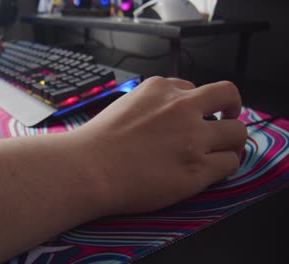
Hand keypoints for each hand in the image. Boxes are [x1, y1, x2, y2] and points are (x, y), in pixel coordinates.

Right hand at [74, 77, 246, 215]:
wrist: (87, 169)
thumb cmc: (95, 143)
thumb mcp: (123, 105)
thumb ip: (149, 104)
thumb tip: (163, 116)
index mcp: (159, 89)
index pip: (193, 89)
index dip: (196, 105)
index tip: (194, 116)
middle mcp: (181, 108)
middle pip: (228, 96)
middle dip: (231, 108)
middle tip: (226, 121)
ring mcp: (192, 139)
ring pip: (237, 132)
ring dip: (231, 142)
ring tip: (222, 152)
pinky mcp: (197, 169)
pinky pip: (229, 163)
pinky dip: (224, 167)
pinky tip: (210, 172)